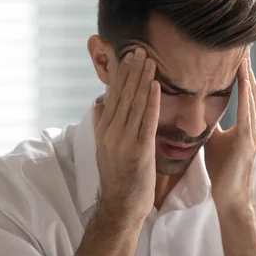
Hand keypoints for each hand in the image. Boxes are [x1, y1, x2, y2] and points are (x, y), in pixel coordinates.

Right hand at [93, 48, 159, 218]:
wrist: (122, 205)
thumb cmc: (118, 176)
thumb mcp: (104, 147)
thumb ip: (102, 124)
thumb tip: (99, 102)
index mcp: (103, 130)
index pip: (113, 96)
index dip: (121, 75)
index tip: (128, 57)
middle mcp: (111, 132)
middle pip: (123, 96)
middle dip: (132, 71)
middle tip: (140, 50)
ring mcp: (124, 141)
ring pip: (134, 104)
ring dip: (142, 80)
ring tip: (149, 61)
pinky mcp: (139, 150)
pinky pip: (146, 121)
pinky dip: (151, 102)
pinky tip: (156, 86)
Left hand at [204, 53, 255, 209]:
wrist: (230, 194)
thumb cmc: (222, 170)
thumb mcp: (215, 140)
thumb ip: (213, 125)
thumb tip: (201, 112)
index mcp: (248, 123)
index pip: (246, 91)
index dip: (242, 72)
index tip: (237, 52)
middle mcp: (255, 124)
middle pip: (252, 88)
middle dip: (247, 66)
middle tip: (242, 43)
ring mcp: (254, 130)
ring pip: (252, 95)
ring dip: (248, 73)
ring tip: (243, 53)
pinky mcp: (248, 138)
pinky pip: (247, 110)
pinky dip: (245, 92)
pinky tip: (243, 77)